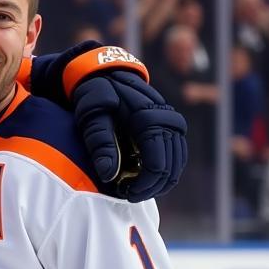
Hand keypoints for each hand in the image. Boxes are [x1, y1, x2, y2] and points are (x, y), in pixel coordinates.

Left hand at [70, 63, 188, 200]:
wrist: (106, 73)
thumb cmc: (95, 95)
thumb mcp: (90, 116)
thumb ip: (100, 143)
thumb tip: (108, 174)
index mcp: (148, 118)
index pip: (158, 164)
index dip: (145, 185)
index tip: (127, 194)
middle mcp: (166, 119)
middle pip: (171, 167)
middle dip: (152, 187)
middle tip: (130, 195)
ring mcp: (171, 121)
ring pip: (178, 162)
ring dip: (162, 180)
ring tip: (138, 189)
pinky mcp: (171, 124)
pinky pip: (177, 153)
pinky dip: (167, 168)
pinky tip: (148, 177)